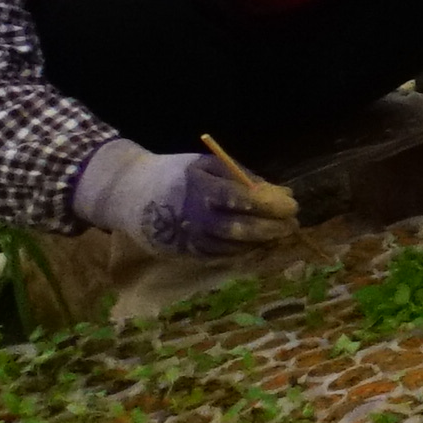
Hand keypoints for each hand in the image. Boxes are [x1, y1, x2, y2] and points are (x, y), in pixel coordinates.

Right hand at [74, 136, 285, 260]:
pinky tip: (258, 245)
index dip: (270, 205)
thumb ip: (243, 179)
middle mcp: (194, 217)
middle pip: (240, 229)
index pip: (242, 200)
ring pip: (232, 248)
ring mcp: (188, 239)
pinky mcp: (184, 253)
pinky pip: (220, 257)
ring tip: (280, 234)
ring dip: (261, 243)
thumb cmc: (176, 174)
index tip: (292, 206)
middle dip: (271, 228)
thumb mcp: (207, 165)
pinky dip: (243, 252)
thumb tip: (282, 194)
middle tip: (292, 225)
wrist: (129, 193)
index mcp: (200, 190)